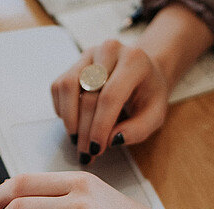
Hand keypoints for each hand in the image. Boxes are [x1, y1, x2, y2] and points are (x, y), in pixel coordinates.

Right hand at [50, 40, 169, 163]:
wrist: (143, 71)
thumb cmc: (148, 94)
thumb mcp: (155, 115)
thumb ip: (138, 130)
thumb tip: (112, 140)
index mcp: (134, 61)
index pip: (110, 96)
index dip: (100, 126)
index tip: (96, 149)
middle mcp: (109, 51)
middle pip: (88, 95)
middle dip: (85, 130)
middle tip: (86, 152)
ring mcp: (89, 54)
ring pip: (67, 87)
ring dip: (69, 119)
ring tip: (77, 139)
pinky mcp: (74, 63)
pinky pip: (58, 87)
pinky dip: (62, 109)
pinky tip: (74, 122)